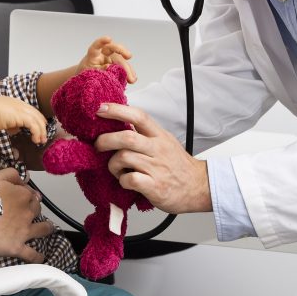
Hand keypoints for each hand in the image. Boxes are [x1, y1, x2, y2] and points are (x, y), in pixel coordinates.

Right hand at [0, 95, 48, 144]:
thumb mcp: (0, 118)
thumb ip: (10, 122)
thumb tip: (16, 129)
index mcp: (13, 102)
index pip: (29, 110)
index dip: (35, 119)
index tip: (38, 128)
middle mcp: (19, 104)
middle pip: (36, 114)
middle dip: (41, 125)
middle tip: (43, 137)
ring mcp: (20, 108)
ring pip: (37, 119)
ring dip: (41, 131)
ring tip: (41, 140)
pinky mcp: (21, 115)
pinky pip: (33, 125)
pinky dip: (37, 132)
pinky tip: (36, 139)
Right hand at [0, 168, 50, 262]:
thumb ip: (10, 174)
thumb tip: (22, 178)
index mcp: (22, 194)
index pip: (31, 193)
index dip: (27, 194)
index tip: (22, 196)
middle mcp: (27, 212)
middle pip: (37, 209)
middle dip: (35, 209)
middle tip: (29, 211)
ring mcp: (24, 230)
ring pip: (43, 229)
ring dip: (47, 228)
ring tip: (48, 228)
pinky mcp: (17, 247)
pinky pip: (32, 254)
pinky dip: (37, 257)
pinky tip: (40, 258)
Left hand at [77, 36, 136, 83]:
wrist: (86, 79)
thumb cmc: (86, 74)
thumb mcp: (89, 74)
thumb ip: (98, 70)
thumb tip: (109, 67)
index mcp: (93, 55)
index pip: (96, 46)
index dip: (101, 41)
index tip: (109, 39)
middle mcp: (102, 54)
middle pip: (113, 50)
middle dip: (122, 56)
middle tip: (128, 62)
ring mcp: (109, 58)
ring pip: (120, 59)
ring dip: (128, 69)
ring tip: (132, 80)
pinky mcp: (114, 64)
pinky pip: (123, 66)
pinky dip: (128, 72)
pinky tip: (132, 78)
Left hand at [94, 102, 210, 213]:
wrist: (198, 187)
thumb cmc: (177, 165)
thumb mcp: (165, 142)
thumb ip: (145, 134)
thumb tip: (118, 124)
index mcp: (159, 136)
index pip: (138, 115)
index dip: (117, 110)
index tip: (100, 108)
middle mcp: (158, 149)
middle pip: (127, 138)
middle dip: (106, 140)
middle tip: (98, 146)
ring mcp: (157, 168)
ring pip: (124, 158)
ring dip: (112, 164)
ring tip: (116, 169)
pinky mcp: (155, 186)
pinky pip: (130, 179)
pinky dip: (122, 180)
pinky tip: (126, 181)